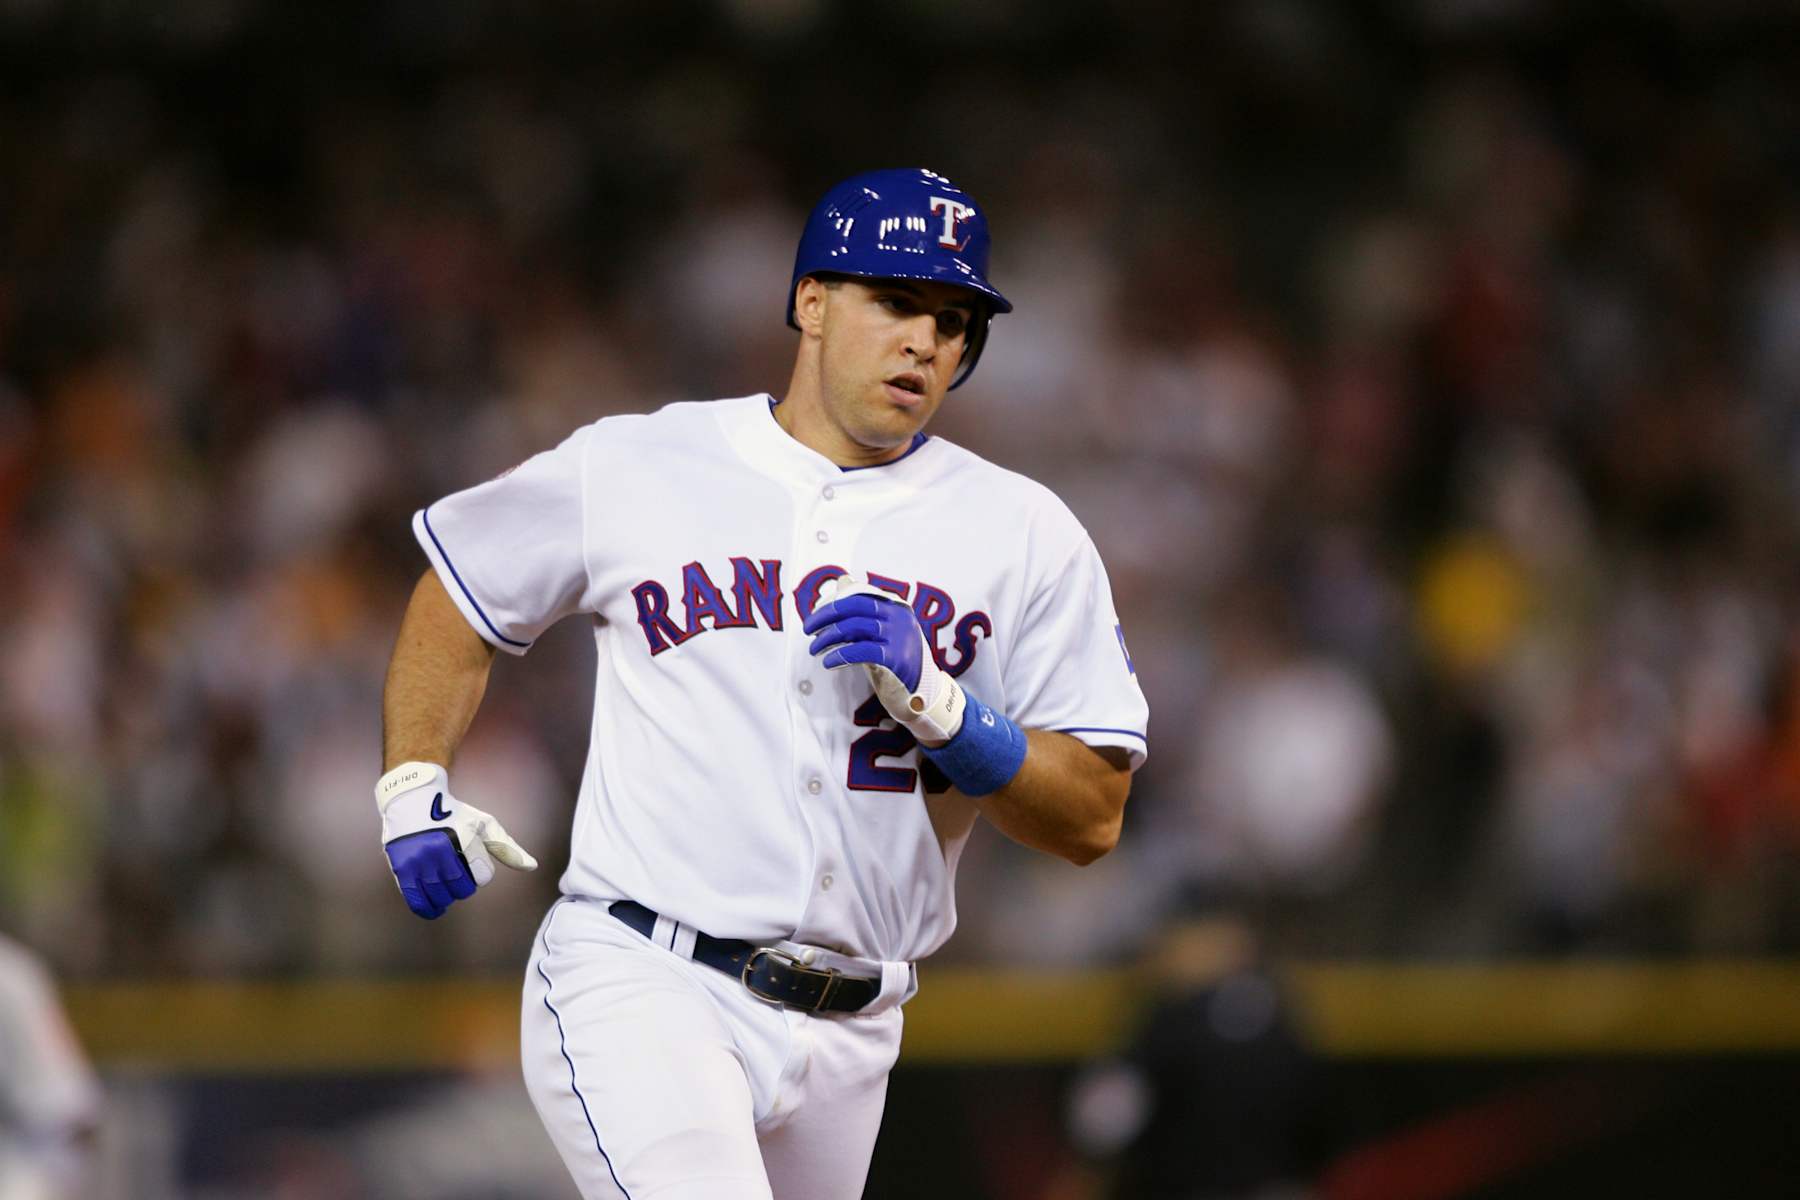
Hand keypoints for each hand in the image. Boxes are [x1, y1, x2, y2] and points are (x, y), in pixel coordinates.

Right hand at [375, 762, 537, 918]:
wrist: (412, 800)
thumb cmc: (453, 813)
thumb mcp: (483, 823)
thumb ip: (507, 847)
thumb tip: (532, 867)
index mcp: (465, 837)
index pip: (483, 876)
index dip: (482, 874)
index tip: (474, 864)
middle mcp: (441, 849)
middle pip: (462, 888)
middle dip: (465, 886)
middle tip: (459, 875)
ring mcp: (419, 860)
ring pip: (441, 896)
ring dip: (448, 896)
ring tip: (446, 886)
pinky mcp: (402, 868)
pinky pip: (417, 900)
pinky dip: (428, 908)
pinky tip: (435, 907)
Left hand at [804, 580, 965, 745]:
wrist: (922, 691)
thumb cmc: (896, 659)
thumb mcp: (882, 631)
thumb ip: (864, 610)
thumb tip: (843, 580)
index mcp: (896, 607)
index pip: (859, 596)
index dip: (833, 605)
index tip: (815, 617)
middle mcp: (899, 617)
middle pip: (854, 609)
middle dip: (825, 618)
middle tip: (808, 631)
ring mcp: (900, 637)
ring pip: (854, 628)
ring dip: (828, 638)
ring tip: (815, 649)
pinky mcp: (897, 658)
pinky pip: (861, 651)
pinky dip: (840, 655)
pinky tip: (829, 661)